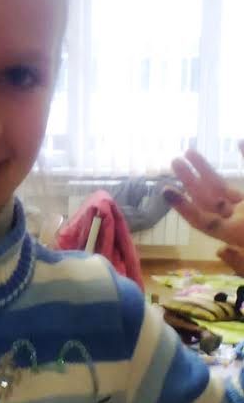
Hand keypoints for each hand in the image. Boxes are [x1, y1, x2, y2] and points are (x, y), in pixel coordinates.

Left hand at [166, 142, 243, 275]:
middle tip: (174, 161)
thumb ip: (240, 258)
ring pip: (221, 190)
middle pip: (209, 200)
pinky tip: (237, 144)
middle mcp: (240, 221)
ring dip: (205, 171)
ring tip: (188, 152)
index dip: (185, 207)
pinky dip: (240, 164)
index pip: (205, 222)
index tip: (166, 192)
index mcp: (238, 234)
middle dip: (191, 181)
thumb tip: (220, 248)